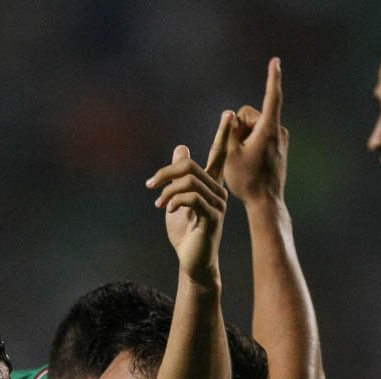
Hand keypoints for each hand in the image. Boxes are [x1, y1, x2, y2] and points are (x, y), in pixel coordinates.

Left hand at [146, 111, 233, 283]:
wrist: (192, 262)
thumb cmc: (185, 234)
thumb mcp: (176, 199)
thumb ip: (178, 176)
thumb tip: (181, 149)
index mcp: (211, 185)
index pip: (219, 155)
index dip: (223, 134)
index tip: (230, 114)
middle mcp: (218, 191)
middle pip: (191, 166)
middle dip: (166, 173)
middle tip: (150, 184)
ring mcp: (218, 204)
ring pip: (189, 181)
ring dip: (167, 190)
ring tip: (158, 203)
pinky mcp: (213, 217)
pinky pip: (191, 197)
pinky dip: (174, 200)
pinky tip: (167, 210)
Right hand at [225, 57, 287, 204]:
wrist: (266, 202)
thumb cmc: (247, 180)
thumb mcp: (230, 154)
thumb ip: (230, 131)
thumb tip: (231, 115)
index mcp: (268, 130)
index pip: (271, 97)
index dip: (272, 78)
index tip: (275, 61)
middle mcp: (278, 131)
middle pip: (251, 114)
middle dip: (239, 126)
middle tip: (236, 150)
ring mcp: (280, 139)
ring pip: (254, 126)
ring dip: (244, 136)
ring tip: (243, 159)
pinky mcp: (279, 147)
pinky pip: (260, 135)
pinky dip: (251, 142)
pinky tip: (249, 161)